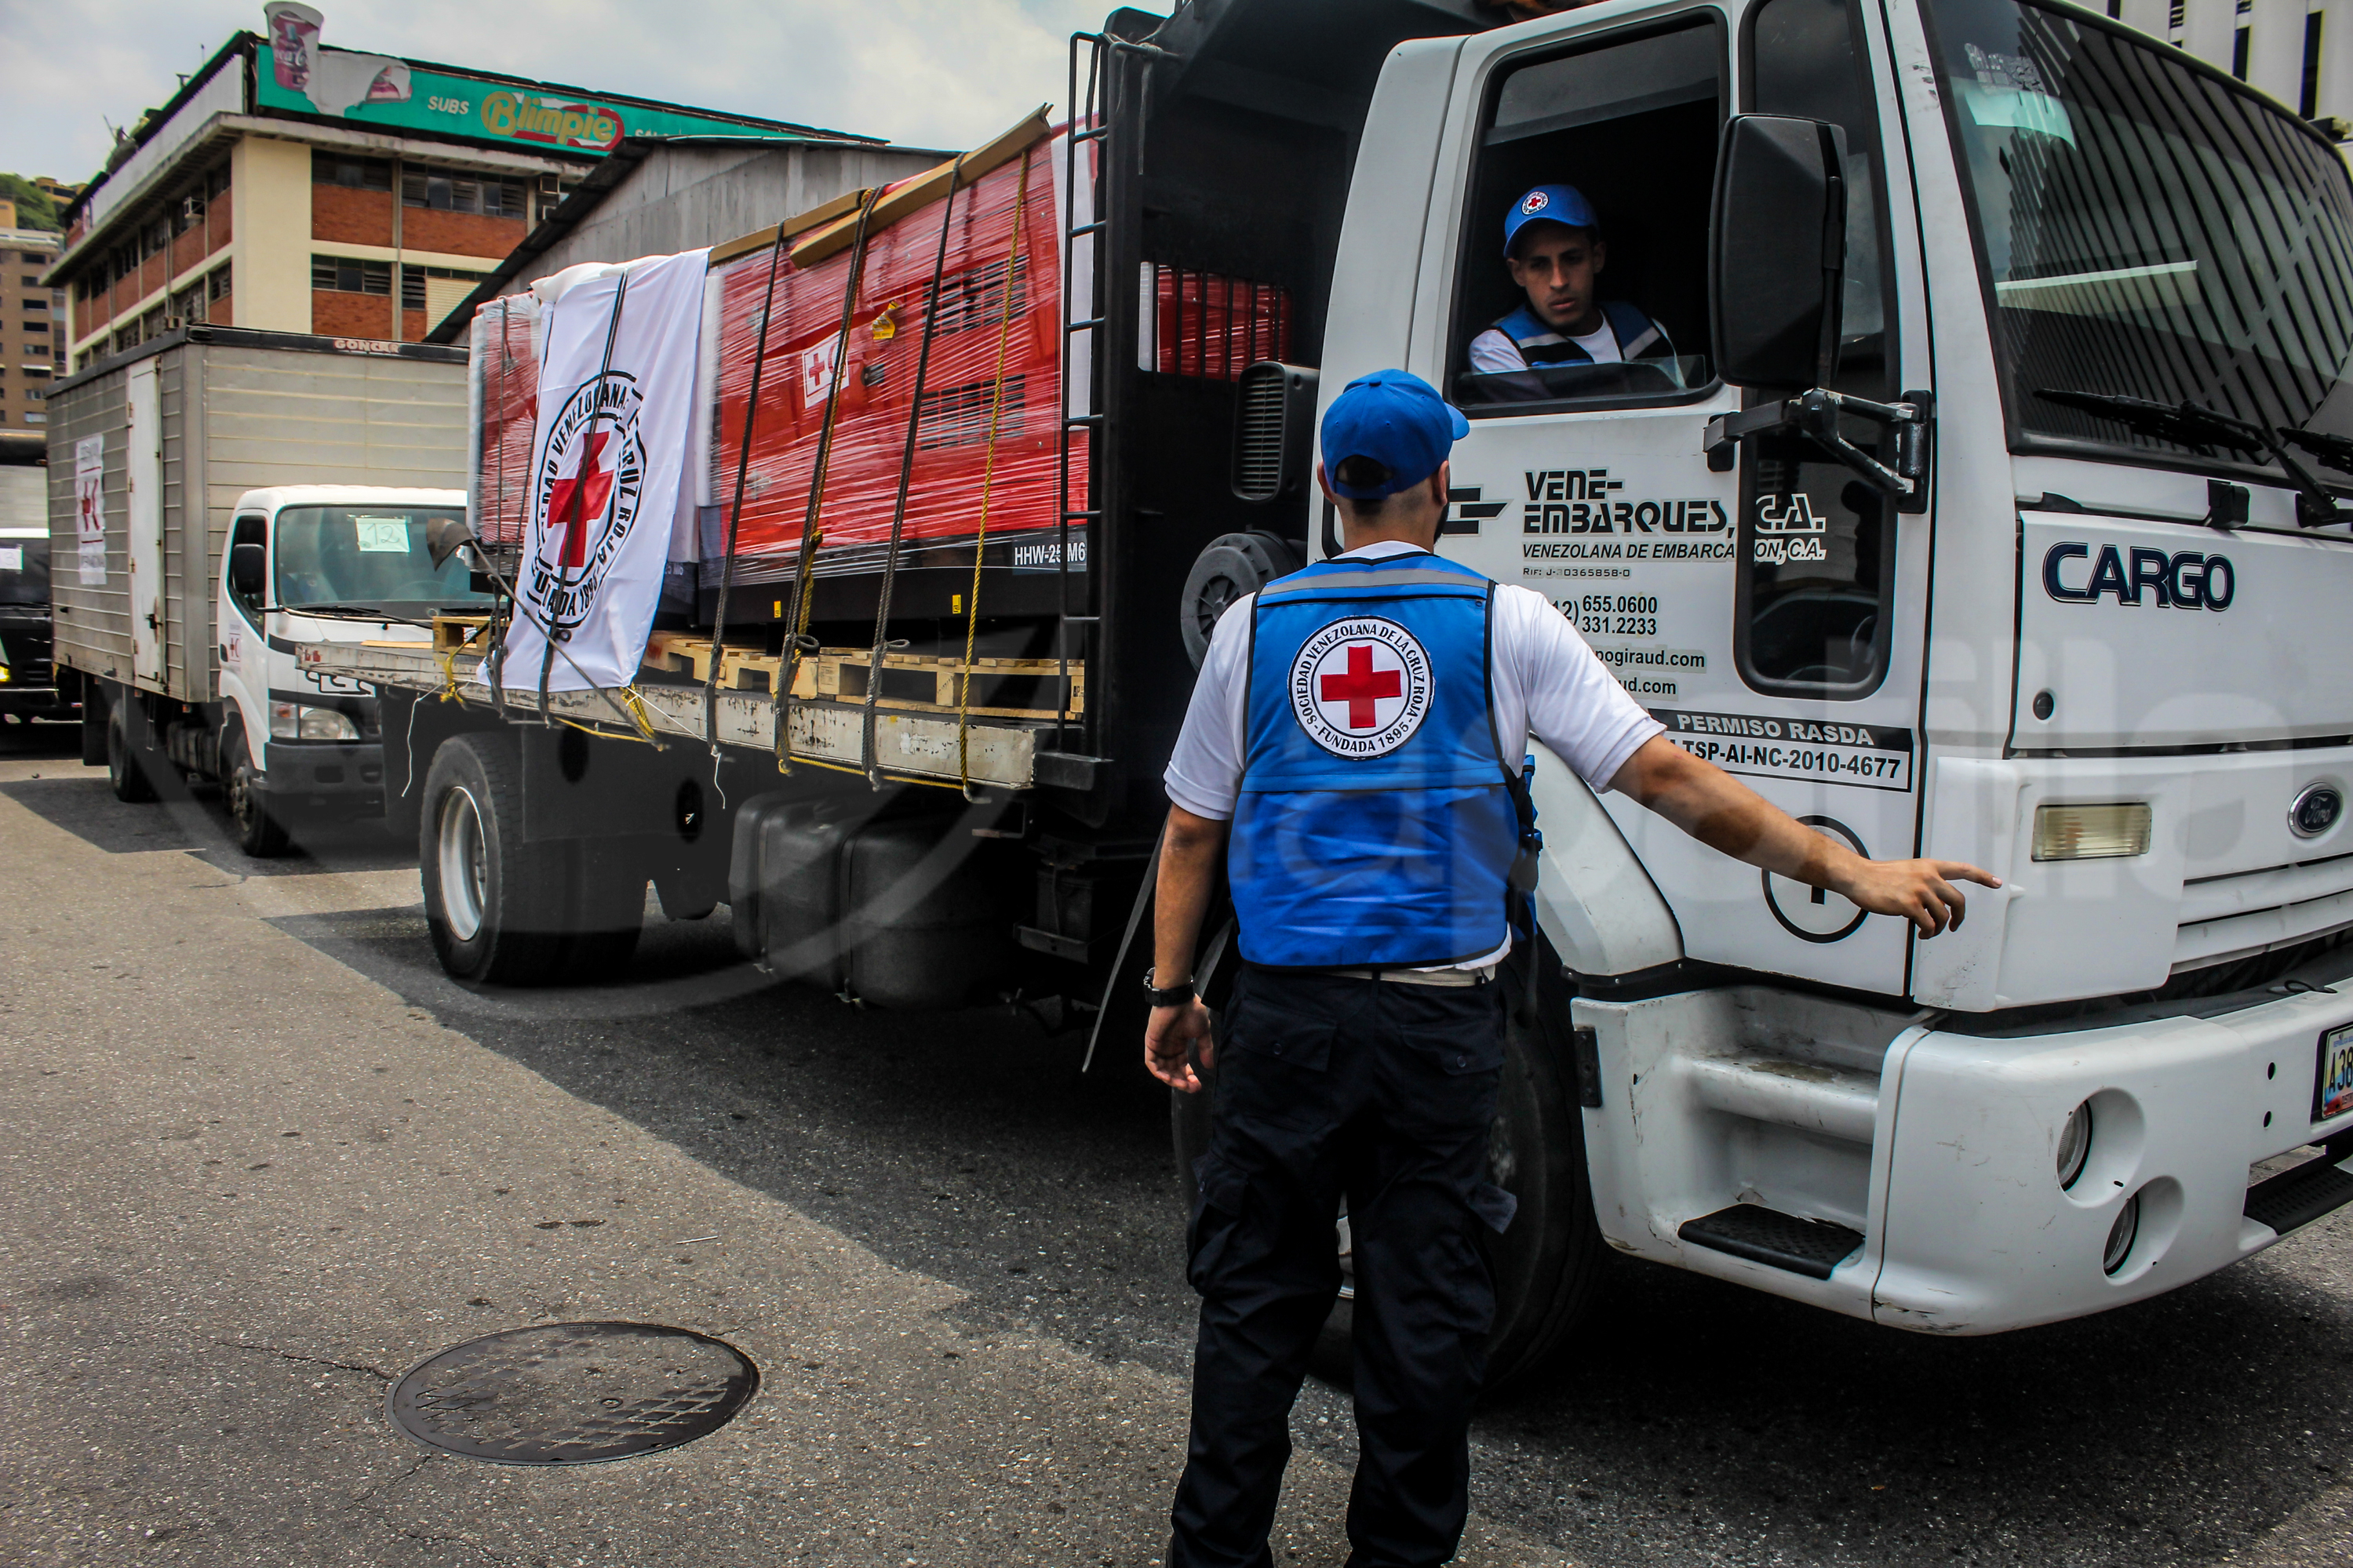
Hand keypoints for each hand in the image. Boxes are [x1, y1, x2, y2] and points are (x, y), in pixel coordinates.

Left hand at [1145, 998, 1215, 1092]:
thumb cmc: (1191, 1011)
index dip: (1189, 1077)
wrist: (1179, 998)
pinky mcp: (1151, 1043)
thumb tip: (1209, 1067)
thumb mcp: (1202, 1033)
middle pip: (1173, 1071)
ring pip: (1162, 1070)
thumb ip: (1205, 1049)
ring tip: (1183, 1085)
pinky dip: (1159, 1072)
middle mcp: (1168, 1048)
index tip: (1198, 1085)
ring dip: (1172, 1080)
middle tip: (1192, 1088)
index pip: (1182, 1067)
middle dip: (1182, 1082)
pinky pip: (1151, 1063)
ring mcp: (1159, 1046)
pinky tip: (1168, 1078)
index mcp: (1179, 1045)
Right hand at [1834, 858, 2000, 936]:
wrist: (1859, 877)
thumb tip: (1932, 903)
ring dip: (1939, 929)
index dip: (1983, 877)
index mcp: (1930, 867)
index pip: (1963, 869)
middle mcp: (1929, 877)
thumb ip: (1924, 881)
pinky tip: (1922, 933)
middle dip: (1960, 916)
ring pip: (1943, 916)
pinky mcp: (1910, 904)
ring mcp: (1920, 890)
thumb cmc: (1879, 876)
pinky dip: (1928, 932)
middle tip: (1955, 926)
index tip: (1997, 883)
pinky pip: (1928, 924)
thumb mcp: (1908, 871)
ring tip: (1929, 932)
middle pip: (1958, 899)